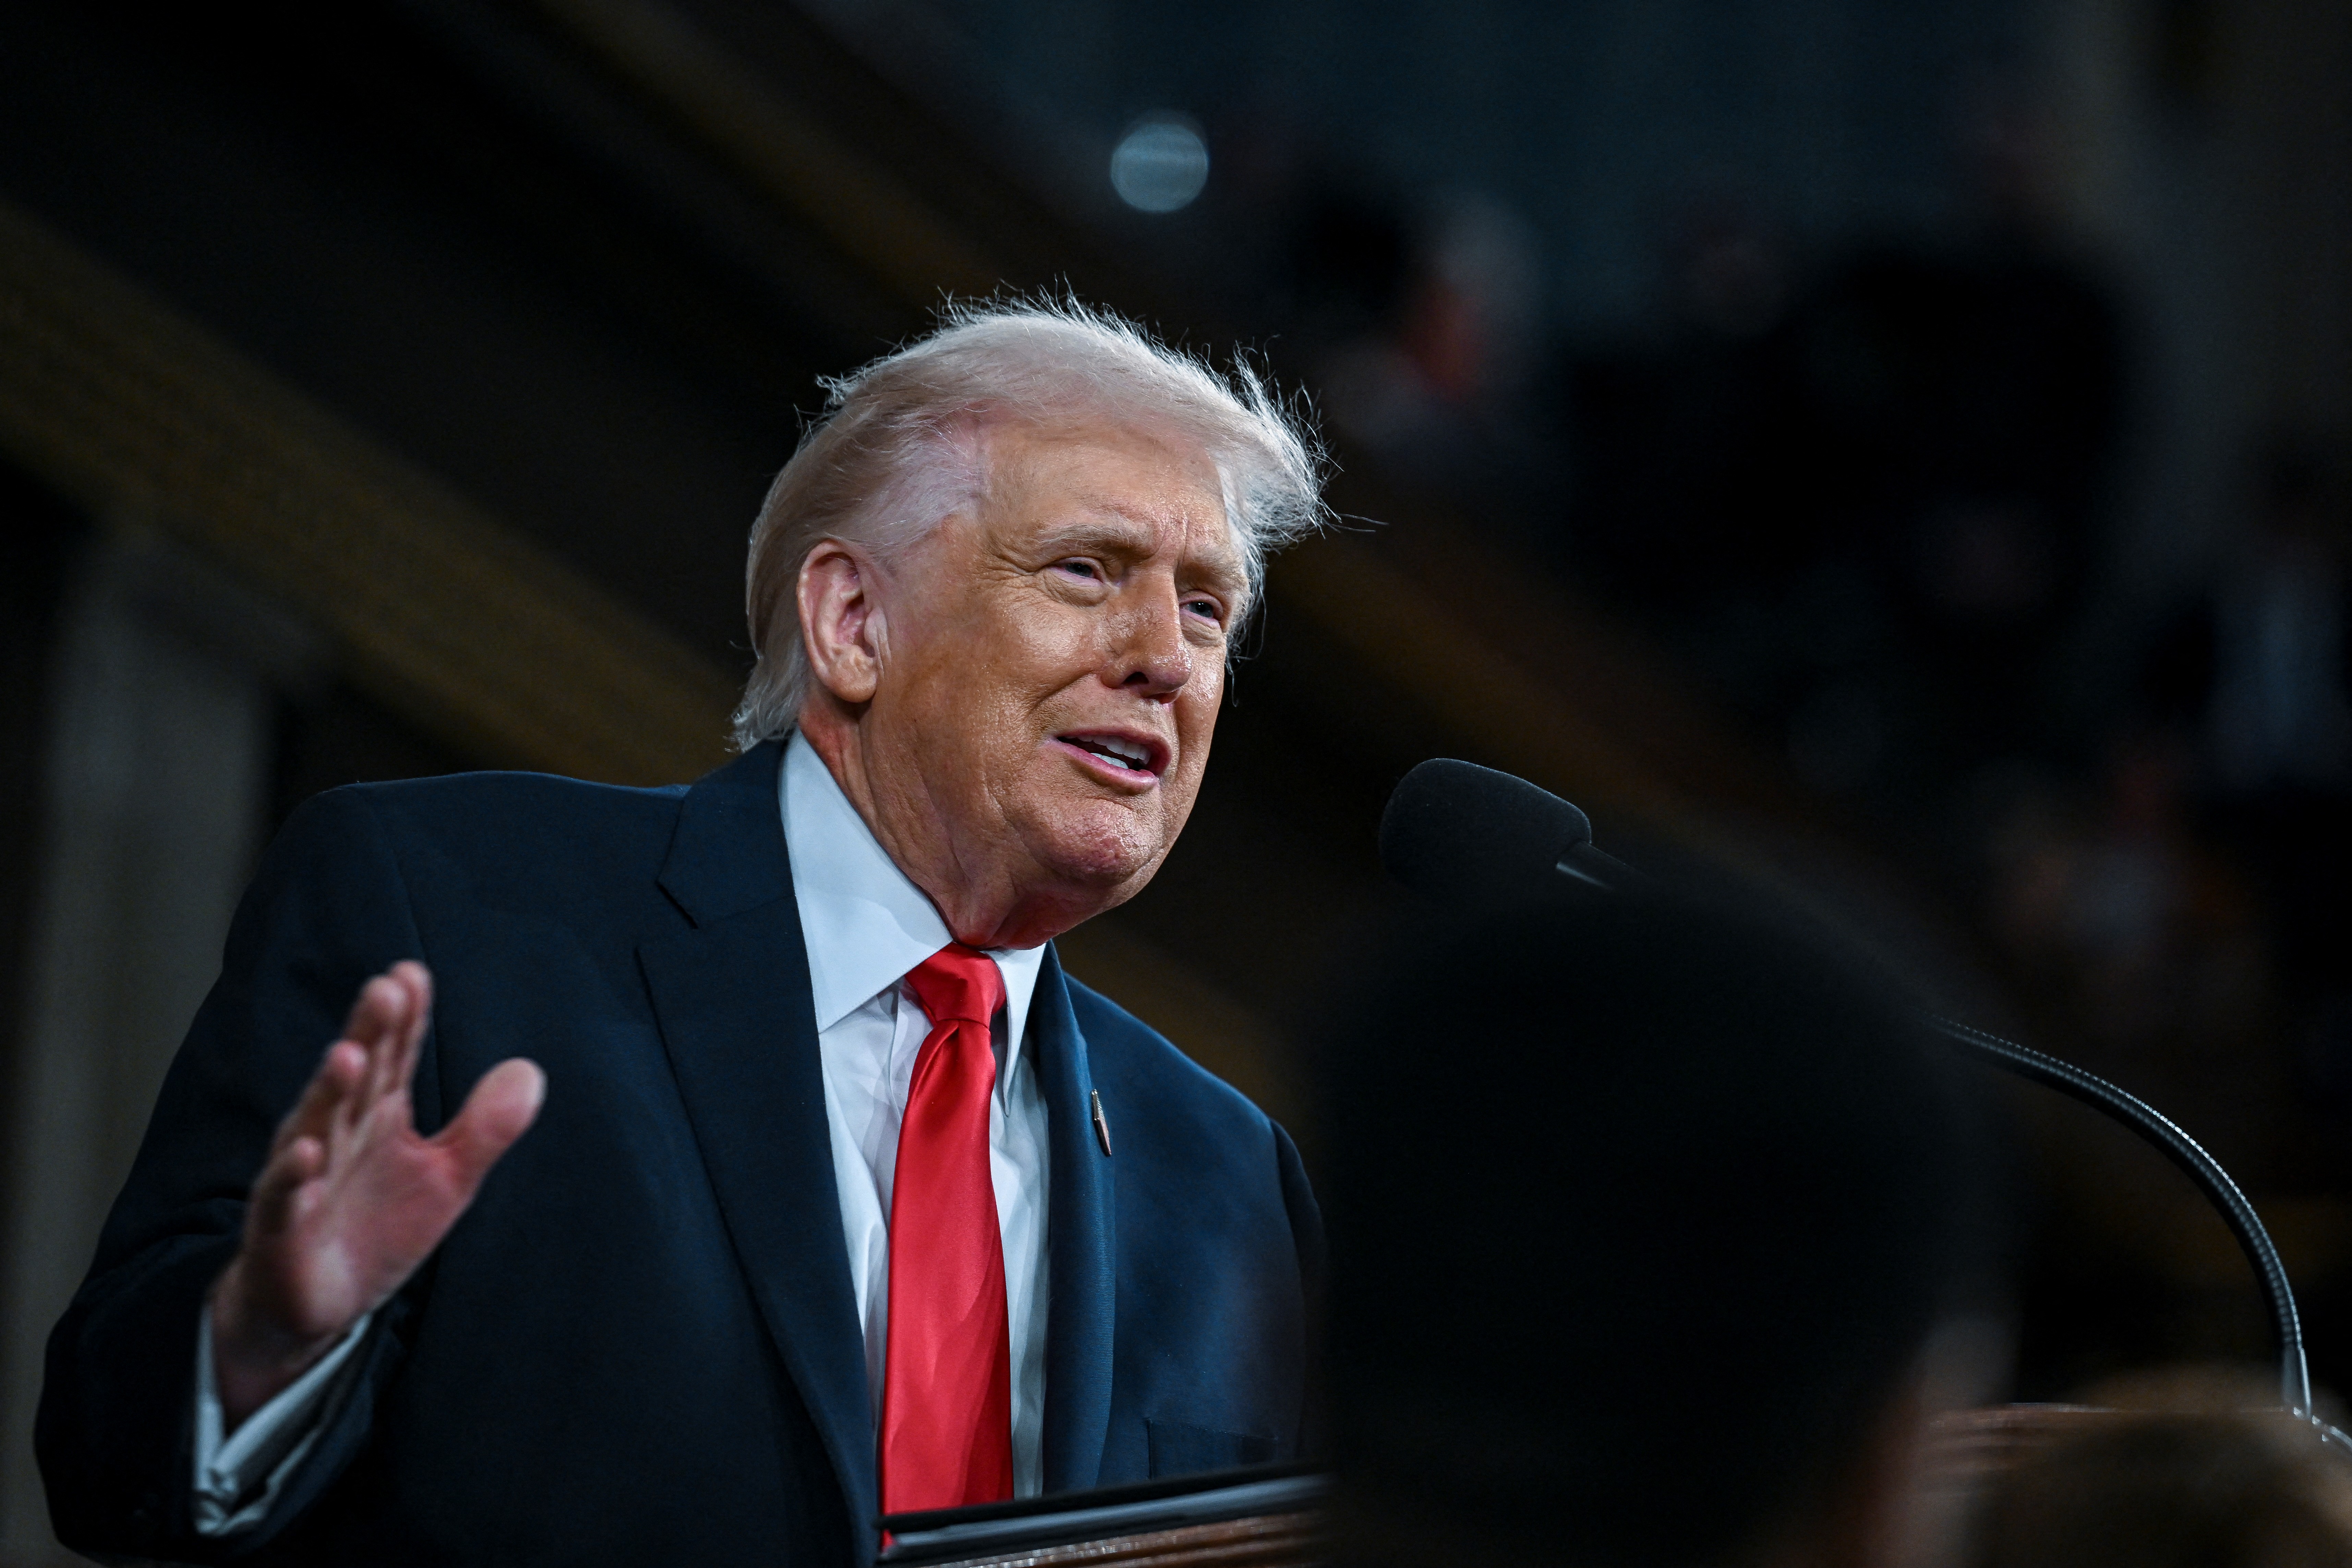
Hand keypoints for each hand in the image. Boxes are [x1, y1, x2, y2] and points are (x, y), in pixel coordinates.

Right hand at [208, 962, 543, 1427]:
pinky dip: (292, 1174)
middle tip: (385, 988)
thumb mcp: (447, 1177)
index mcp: (377, 1114)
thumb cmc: (378, 1227)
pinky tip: (306, 1150)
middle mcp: (336, 1133)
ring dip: (330, 1090)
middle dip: (369, 1033)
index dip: (404, 1017)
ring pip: (315, 1125)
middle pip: (356, 1076)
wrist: (318, 1303)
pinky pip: (283, 1196)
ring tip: (348, 1054)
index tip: (412, 973)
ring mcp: (304, 1178)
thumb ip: (485, 1126)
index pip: (394, 1056)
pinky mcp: (280, 1228)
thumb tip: (530, 1070)